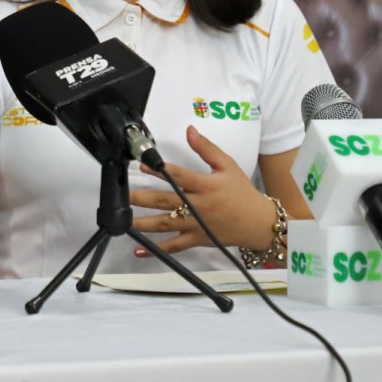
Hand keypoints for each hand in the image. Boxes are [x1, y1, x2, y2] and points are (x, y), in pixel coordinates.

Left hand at [129, 125, 277, 254]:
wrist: (257, 222)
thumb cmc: (242, 192)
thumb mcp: (227, 165)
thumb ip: (207, 148)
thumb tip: (190, 131)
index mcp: (206, 186)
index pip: (179, 176)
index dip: (160, 170)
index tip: (142, 165)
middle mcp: (199, 206)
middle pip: (166, 202)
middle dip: (143, 198)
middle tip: (125, 194)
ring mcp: (196, 225)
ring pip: (165, 225)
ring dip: (143, 223)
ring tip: (124, 220)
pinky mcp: (196, 239)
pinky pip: (173, 246)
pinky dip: (156, 250)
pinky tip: (139, 249)